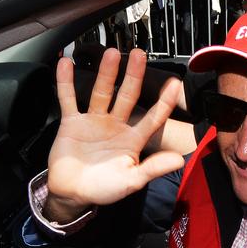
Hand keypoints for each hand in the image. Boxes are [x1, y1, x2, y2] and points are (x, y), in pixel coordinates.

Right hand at [46, 49, 185, 222]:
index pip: (153, 117)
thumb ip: (152, 169)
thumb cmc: (104, 189)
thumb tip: (179, 161)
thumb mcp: (131, 181)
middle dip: (133, 76)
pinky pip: (69, 99)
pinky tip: (67, 64)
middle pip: (127, 96)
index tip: (174, 83)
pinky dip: (67, 82)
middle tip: (140, 55)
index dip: (164, 101)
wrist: (72, 194)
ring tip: (111, 53)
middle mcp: (116, 125)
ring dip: (106, 73)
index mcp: (133, 138)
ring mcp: (94, 121)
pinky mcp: (72, 122)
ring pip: (102, 92)